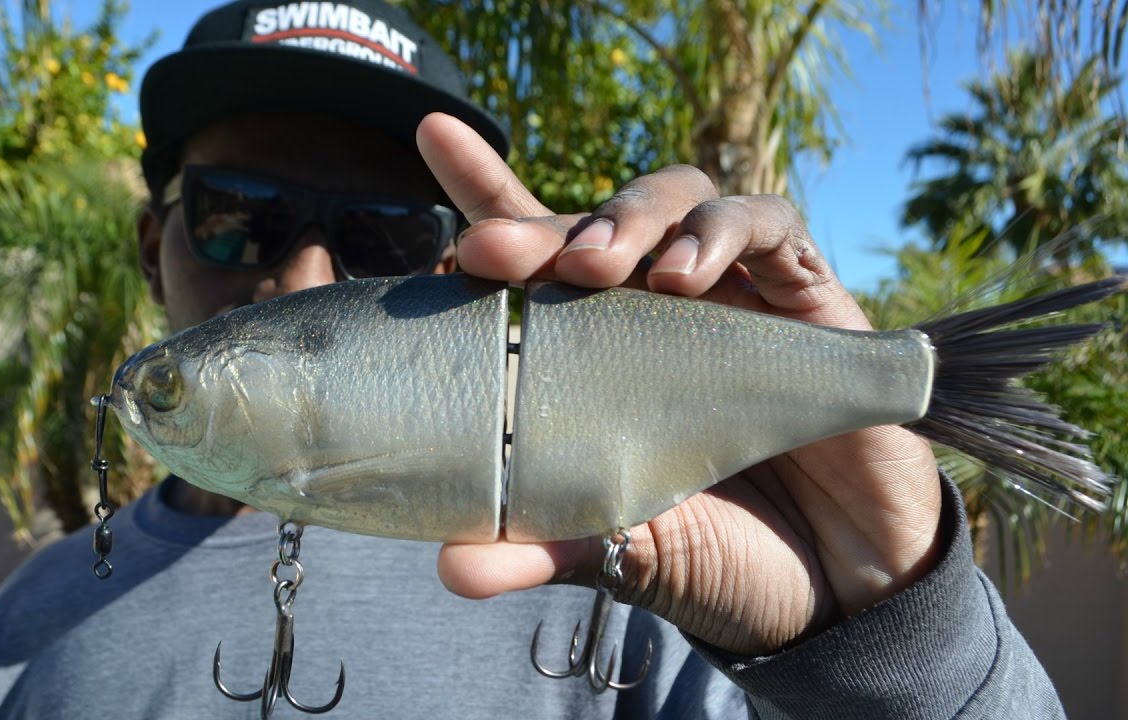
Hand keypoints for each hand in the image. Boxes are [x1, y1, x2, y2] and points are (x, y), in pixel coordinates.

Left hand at [416, 113, 942, 655]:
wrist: (844, 590)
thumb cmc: (722, 554)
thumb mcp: (620, 549)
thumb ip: (542, 543)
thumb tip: (450, 570)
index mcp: (603, 349)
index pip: (538, 257)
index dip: (490, 192)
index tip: (434, 138)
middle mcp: (662, 309)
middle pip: (598, 220)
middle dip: (540, 225)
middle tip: (489, 252)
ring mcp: (735, 294)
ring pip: (680, 196)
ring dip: (630, 215)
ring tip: (593, 265)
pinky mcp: (808, 296)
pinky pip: (770, 225)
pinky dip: (725, 232)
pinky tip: (687, 274)